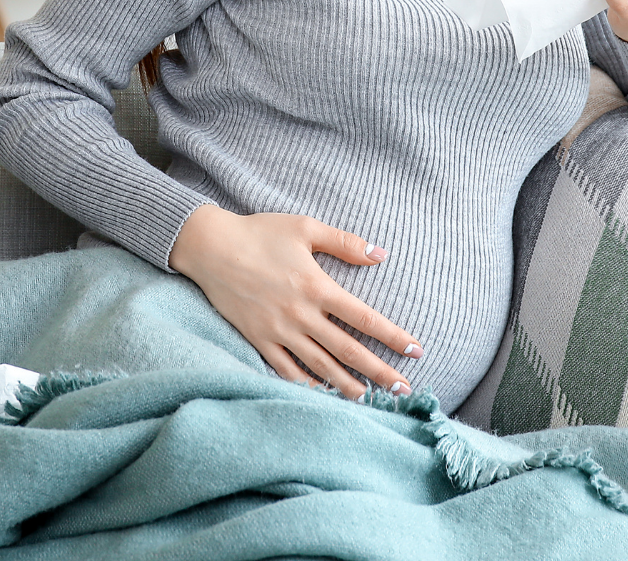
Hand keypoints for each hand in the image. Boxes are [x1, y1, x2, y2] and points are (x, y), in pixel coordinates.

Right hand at [168, 205, 421, 399]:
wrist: (210, 247)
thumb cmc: (260, 232)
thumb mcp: (305, 228)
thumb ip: (345, 242)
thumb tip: (381, 254)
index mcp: (317, 286)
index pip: (364, 318)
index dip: (393, 336)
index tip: (416, 350)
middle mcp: (301, 314)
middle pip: (348, 350)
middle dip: (379, 371)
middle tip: (404, 389)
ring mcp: (278, 331)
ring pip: (320, 366)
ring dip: (347, 385)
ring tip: (370, 400)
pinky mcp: (258, 340)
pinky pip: (286, 370)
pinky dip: (306, 385)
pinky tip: (322, 395)